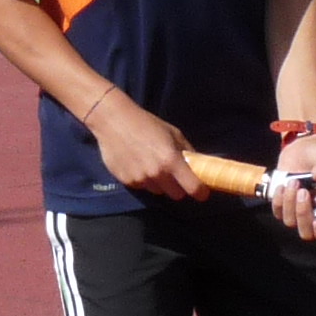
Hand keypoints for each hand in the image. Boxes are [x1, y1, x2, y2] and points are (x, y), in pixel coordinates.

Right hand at [87, 92, 204, 199]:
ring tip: (150, 165)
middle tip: (174, 175)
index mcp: (171, 160)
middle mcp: (156, 174)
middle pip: (176, 195)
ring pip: (157, 191)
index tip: (202, 192)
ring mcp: (140, 179)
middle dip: (178, 187)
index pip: (193, 187)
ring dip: (159, 183)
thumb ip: (187, 150)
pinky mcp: (126, 181)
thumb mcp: (172, 132)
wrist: (113, 120)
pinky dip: (142, 179)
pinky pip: (141, 186)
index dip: (200, 192)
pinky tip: (136, 163)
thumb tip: (198, 164)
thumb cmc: (146, 123)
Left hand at [269, 130, 315, 238]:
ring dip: (290, 202)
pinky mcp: (282, 205)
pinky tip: (283, 184)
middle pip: (306, 233)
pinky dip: (279, 200)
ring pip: (290, 222)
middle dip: (303, 214)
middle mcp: (314, 212)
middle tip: (303, 191)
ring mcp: (296, 210)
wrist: (303, 147)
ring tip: (294, 180)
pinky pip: (277, 212)